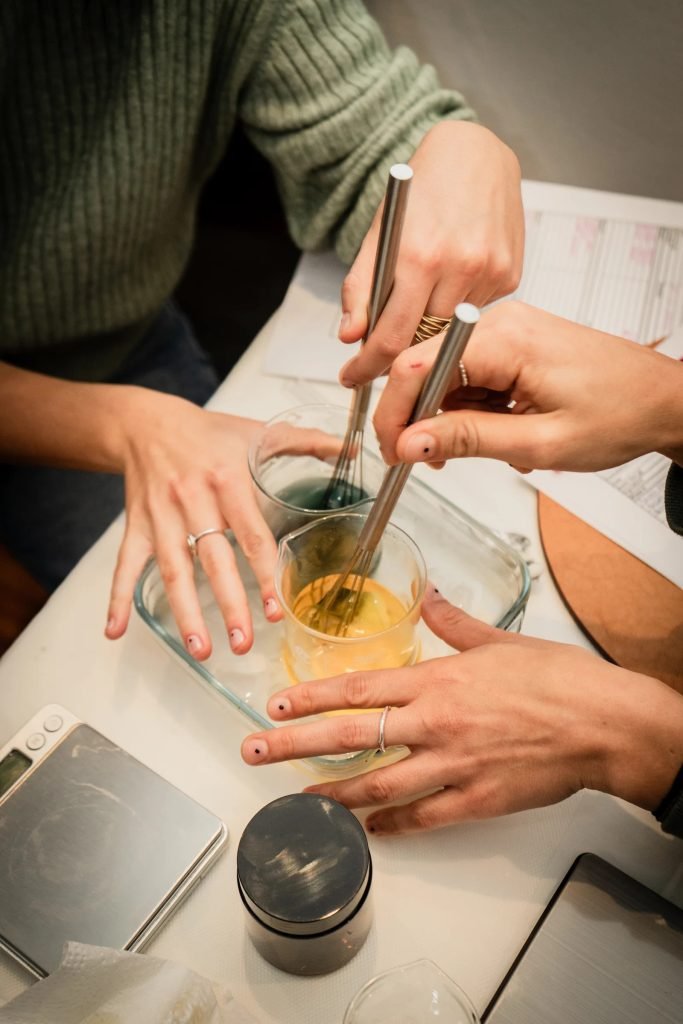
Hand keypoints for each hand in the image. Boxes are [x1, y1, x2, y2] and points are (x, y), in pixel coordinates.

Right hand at [105, 389, 339, 658]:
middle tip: (244, 643)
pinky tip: (117, 629)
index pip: (252, 535)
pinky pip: (125, 564)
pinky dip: (117, 597)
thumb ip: (305, 442)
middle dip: (228, 604)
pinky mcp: (136, 524)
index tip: (276, 609)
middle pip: (213, 560)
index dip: (265, 574)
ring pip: (172, 569)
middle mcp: (193, 499)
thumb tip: (351, 450)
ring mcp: (161, 515)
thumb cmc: (207, 432)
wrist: (146, 421)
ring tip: (200, 648)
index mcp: (228, 479)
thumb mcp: (257, 431)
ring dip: (185, 612)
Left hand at [241, 587, 682, 834]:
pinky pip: (423, 817)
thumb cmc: (558, 679)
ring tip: (299, 799)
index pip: (358, 688)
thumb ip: (454, 624)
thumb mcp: (500, 640)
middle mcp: (435, 724)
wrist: (603, 724)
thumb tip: (430, 599)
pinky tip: (370, 829)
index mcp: (438, 681)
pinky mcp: (475, 800)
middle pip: (352, 737)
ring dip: (333, 793)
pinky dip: (392, 826)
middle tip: (256, 753)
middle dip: (296, 745)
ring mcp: (453, 766)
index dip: (311, 697)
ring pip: (378, 784)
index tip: (276, 705)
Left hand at [338, 122, 522, 386]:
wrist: (474, 152)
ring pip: (450, 330)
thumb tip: (350, 336)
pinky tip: (454, 276)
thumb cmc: (423, 189)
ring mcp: (491, 271)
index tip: (353, 377)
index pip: (392, 337)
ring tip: (422, 296)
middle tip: (382, 346)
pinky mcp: (511, 274)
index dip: (369, 366)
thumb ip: (360, 288)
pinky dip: (457, 307)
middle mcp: (461, 265)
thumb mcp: (379, 234)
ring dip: (430, 328)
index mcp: (420, 255)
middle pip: (424, 341)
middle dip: (399, 350)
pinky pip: (476, 312)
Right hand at [373, 301, 682, 471]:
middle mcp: (501, 322)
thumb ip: (469, 439)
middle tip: (427, 460)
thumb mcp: (539, 442)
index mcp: (505, 339)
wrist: (664, 400)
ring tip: (481, 447)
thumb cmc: (620, 415)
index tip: (391, 452)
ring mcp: (507, 329)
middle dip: (419, 418)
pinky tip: (492, 429)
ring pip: (445, 374)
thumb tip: (411, 441)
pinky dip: (470, 407)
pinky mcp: (513, 340)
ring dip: (449, 416)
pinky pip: (469, 372)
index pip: (417, 368)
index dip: (394, 414)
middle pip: (425, 367)